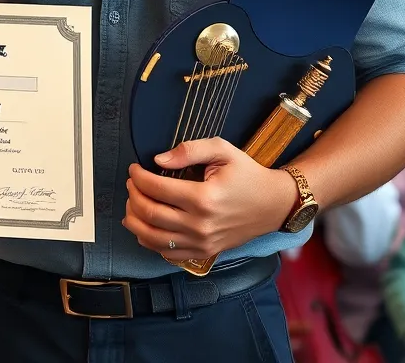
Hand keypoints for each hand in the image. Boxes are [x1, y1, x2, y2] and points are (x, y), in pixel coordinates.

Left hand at [122, 138, 298, 261]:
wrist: (273, 205)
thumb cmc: (247, 175)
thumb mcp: (222, 150)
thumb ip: (189, 150)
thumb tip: (159, 160)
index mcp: (203, 198)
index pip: (157, 189)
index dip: (138, 177)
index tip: (134, 168)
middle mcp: (200, 225)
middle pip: (150, 213)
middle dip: (133, 196)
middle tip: (132, 183)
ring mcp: (201, 243)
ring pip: (153, 238)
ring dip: (135, 220)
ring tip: (132, 203)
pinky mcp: (204, 254)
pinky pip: (167, 254)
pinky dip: (149, 241)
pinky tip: (145, 226)